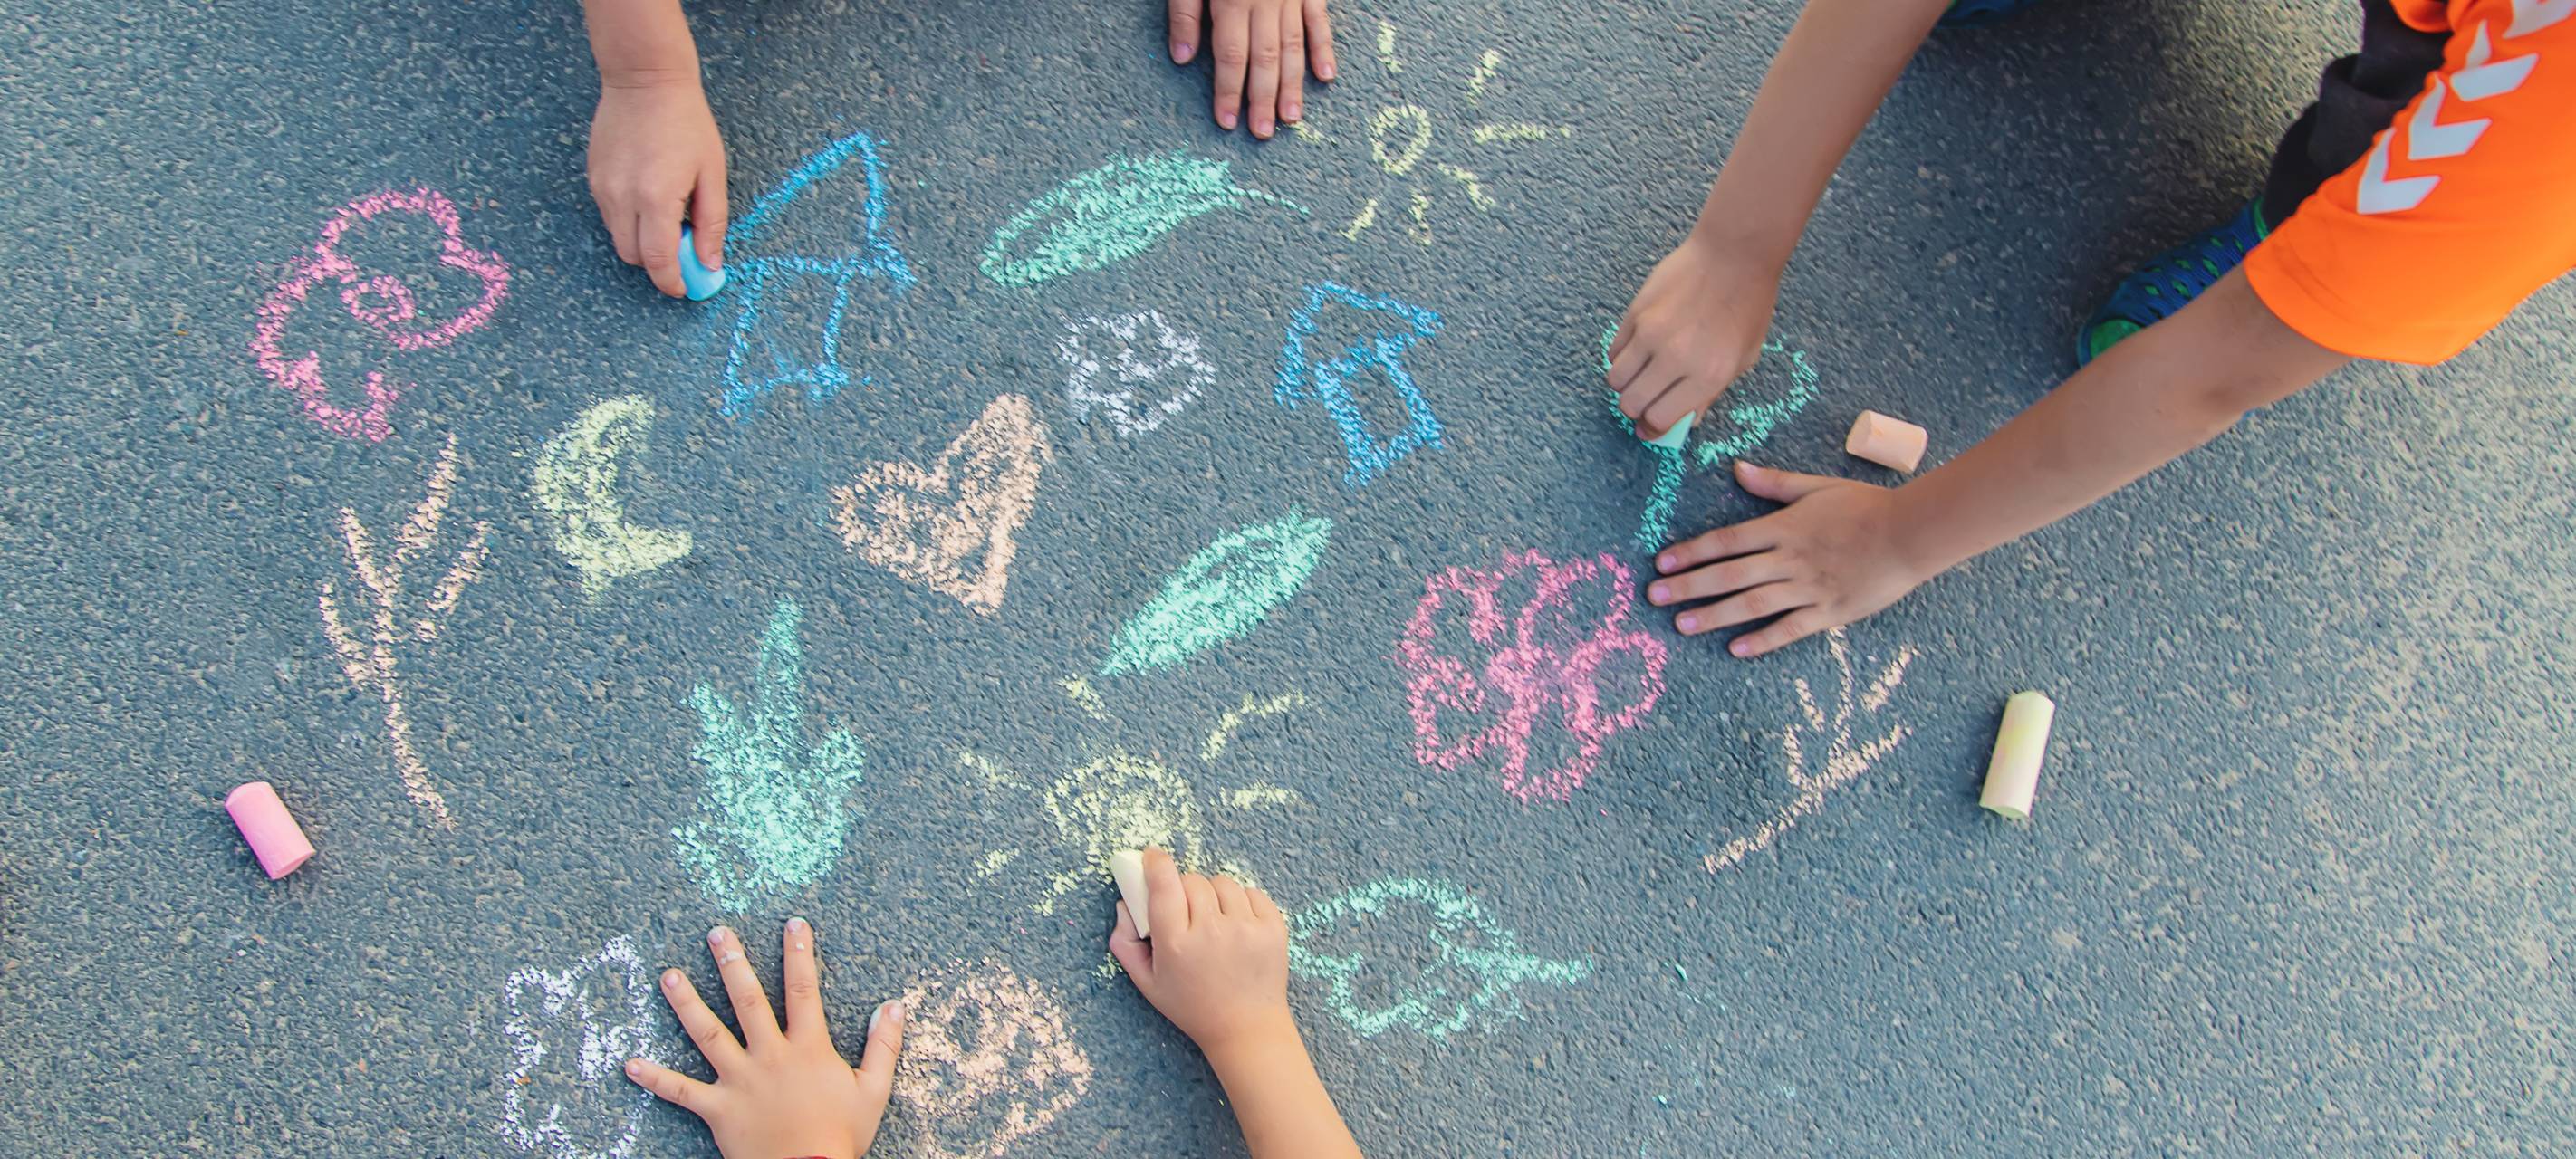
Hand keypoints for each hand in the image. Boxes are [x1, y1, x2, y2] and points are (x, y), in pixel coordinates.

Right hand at [587, 76, 727, 298]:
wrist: (645, 81)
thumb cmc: (686, 123)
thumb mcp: (711, 174)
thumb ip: (711, 224)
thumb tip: (710, 264)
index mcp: (656, 198)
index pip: (658, 261)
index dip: (672, 282)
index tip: (685, 288)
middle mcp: (622, 197)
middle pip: (633, 257)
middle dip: (657, 264)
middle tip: (683, 251)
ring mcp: (602, 187)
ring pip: (619, 238)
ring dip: (643, 241)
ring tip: (668, 215)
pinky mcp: (593, 178)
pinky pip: (610, 216)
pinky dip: (630, 220)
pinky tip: (649, 196)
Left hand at [626, 920, 904, 1158]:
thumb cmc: (840, 1135)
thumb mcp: (873, 1089)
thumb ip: (883, 1046)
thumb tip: (894, 1006)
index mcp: (807, 1049)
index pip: (804, 991)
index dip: (799, 955)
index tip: (792, 923)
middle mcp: (769, 1056)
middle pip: (748, 1001)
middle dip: (733, 963)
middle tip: (716, 933)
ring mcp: (740, 1081)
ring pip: (708, 1035)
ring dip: (687, 1004)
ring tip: (668, 976)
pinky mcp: (718, 1108)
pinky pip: (680, 1092)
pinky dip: (654, 1078)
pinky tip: (629, 1063)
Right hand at [1108, 848, 1295, 1058]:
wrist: (1247, 1028)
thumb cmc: (1193, 1006)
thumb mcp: (1148, 984)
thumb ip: (1125, 944)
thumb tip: (1124, 904)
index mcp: (1176, 944)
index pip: (1163, 884)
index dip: (1155, 863)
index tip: (1153, 857)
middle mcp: (1211, 932)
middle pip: (1192, 880)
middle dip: (1185, 889)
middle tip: (1187, 912)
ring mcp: (1245, 928)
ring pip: (1222, 882)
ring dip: (1214, 894)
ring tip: (1214, 921)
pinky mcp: (1273, 928)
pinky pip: (1251, 892)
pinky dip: (1242, 902)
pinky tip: (1237, 926)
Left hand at [1170, 0, 1335, 139]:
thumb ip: (1184, 13)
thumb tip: (1181, 59)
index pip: (1230, 56)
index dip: (1228, 90)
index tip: (1227, 121)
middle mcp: (1265, 1)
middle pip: (1264, 58)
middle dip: (1262, 98)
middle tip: (1262, 134)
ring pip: (1293, 46)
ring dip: (1292, 84)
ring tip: (1290, 119)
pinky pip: (1319, 20)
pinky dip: (1323, 48)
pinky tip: (1325, 77)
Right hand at [1606, 234, 1781, 441]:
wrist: (1734, 255)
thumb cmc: (1747, 306)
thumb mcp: (1743, 358)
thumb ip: (1712, 393)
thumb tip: (1687, 421)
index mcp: (1707, 375)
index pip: (1660, 418)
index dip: (1652, 429)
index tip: (1650, 429)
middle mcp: (1675, 358)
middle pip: (1632, 403)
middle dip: (1634, 410)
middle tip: (1642, 404)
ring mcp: (1651, 334)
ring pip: (1616, 379)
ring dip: (1624, 385)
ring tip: (1638, 376)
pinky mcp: (1636, 313)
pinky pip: (1614, 350)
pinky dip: (1621, 358)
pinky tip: (1637, 352)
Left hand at [1649, 462, 1933, 657]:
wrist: (1912, 533)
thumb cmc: (1866, 506)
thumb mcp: (1817, 486)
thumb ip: (1774, 483)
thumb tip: (1736, 468)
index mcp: (1783, 527)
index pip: (1727, 540)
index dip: (1691, 552)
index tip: (1662, 563)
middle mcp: (1789, 559)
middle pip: (1730, 574)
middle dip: (1689, 586)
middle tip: (1654, 597)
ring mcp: (1808, 587)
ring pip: (1752, 603)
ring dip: (1714, 615)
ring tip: (1682, 625)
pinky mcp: (1829, 611)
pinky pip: (1790, 628)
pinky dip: (1763, 639)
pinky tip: (1736, 649)